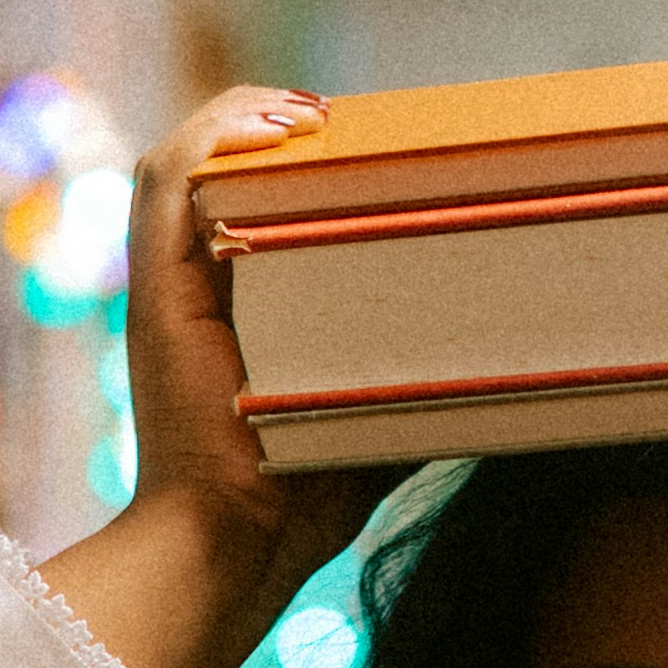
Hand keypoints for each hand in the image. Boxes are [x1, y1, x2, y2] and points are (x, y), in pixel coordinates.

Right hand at [44, 88, 363, 667]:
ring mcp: (169, 284)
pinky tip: (276, 128)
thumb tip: (512, 346)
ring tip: (312, 118)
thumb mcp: (378, 409)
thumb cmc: (307, 499)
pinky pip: (166, 178)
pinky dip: (214, 136)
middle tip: (354, 124)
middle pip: (223, 163)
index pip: (256, 196)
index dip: (306, 157)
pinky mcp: (155, 289)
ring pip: (186, 158)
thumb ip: (417, 370)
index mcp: (237, 302)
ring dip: (247, 117)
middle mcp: (193, 284)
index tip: (374, 146)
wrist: (238, 550)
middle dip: (285, 127)